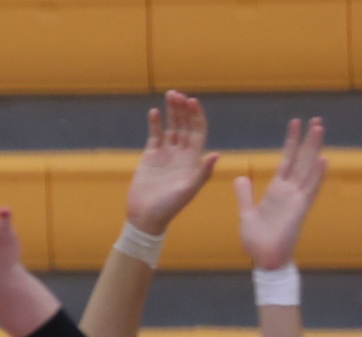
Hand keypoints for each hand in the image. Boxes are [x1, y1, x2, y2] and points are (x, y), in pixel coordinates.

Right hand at [125, 90, 217, 236]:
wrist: (145, 217)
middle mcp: (181, 154)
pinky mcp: (151, 156)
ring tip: (170, 95)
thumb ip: (202, 172)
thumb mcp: (187, 191)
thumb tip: (216, 154)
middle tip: (178, 94)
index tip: (192, 102)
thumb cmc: (168, 207)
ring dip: (171, 111)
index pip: (198, 131)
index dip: (196, 116)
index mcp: (193, 160)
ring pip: (171, 127)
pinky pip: (154, 135)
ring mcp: (166, 154)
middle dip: (183, 109)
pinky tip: (154, 112)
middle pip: (185, 125)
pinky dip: (154, 123)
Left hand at [236, 117, 327, 271]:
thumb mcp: (246, 214)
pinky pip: (310, 189)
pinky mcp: (300, 210)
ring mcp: (296, 199)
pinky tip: (324, 159)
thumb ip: (244, 195)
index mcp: (276, 191)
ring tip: (320, 129)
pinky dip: (317, 175)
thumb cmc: (257, 241)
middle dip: (307, 140)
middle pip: (301, 160)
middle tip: (316, 119)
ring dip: (314, 149)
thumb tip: (240, 177)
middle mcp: (289, 192)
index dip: (291, 142)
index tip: (295, 123)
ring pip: (308, 169)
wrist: (264, 261)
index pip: (286, 160)